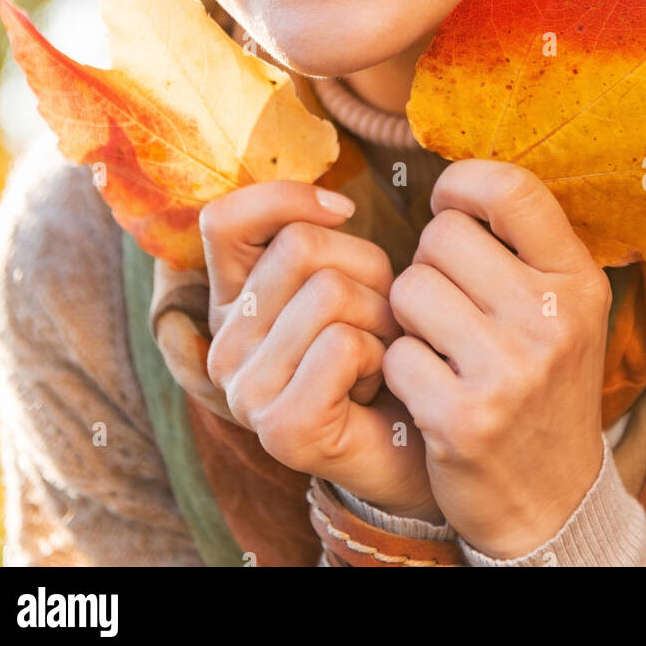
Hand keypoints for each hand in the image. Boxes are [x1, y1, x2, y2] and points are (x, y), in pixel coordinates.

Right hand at [200, 181, 438, 518]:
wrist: (422, 446)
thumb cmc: (388, 350)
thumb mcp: (350, 277)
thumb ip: (320, 237)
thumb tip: (337, 204)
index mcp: (231, 304)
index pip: (224, 221)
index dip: (287, 199)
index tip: (344, 211)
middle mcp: (223, 347)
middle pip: (299, 246)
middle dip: (366, 268)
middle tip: (379, 317)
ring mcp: (246, 393)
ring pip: (328, 291)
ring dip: (380, 314)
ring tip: (381, 350)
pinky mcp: (281, 428)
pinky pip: (343, 344)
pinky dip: (380, 354)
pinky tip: (379, 383)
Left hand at [382, 159, 611, 557]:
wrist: (552, 501)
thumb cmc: (543, 385)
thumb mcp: (564, 311)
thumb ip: (524, 247)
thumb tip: (456, 177)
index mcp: (579, 282)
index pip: (512, 189)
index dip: (462, 185)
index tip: (451, 208)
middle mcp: (553, 321)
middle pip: (441, 236)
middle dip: (428, 263)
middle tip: (447, 304)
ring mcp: (512, 372)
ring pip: (409, 289)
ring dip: (409, 317)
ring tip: (439, 345)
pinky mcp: (466, 419)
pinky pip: (396, 354)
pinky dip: (400, 371)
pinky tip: (430, 391)